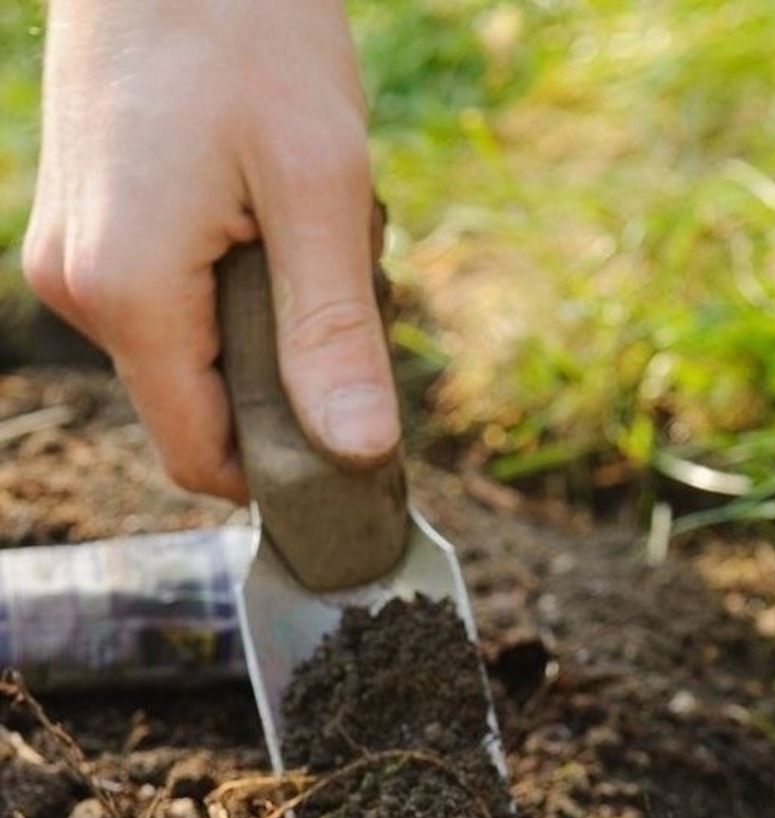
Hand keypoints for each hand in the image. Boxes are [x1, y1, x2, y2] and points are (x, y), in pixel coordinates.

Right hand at [23, 0, 398, 499]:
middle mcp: (77, 288)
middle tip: (333, 278)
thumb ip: (333, 331)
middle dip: (277, 379)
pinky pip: (163, 300)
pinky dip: (223, 279)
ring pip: (183, 354)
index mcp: (128, 294)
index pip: (203, 458)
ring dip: (254, 323)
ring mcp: (68, 253)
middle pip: (194, 409)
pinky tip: (252, 203)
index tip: (354, 433)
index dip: (283, 469)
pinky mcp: (80, 223)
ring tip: (289, 221)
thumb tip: (359, 451)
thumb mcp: (319, 185)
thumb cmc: (249, 25)